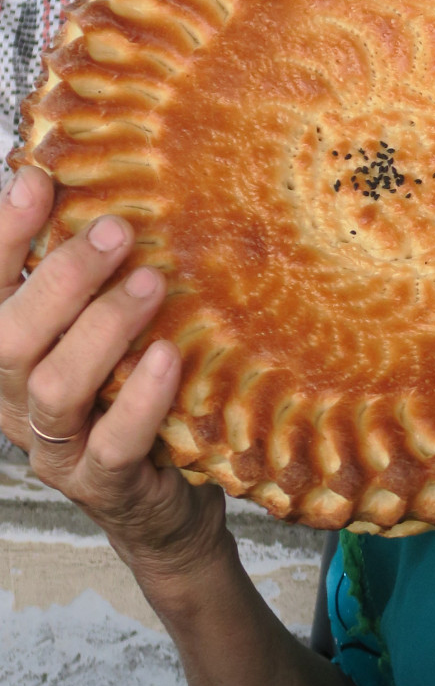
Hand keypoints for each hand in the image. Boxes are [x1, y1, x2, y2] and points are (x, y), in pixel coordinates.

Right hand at [0, 165, 225, 595]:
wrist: (164, 505)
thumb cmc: (132, 398)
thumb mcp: (107, 334)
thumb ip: (98, 281)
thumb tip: (115, 193)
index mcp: (10, 353)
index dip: (3, 235)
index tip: (36, 179)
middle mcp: (14, 399)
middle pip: (6, 336)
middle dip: (59, 277)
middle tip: (116, 230)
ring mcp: (55, 447)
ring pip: (52, 387)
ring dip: (100, 329)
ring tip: (149, 284)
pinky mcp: (103, 484)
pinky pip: (113, 443)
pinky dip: (140, 400)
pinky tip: (167, 357)